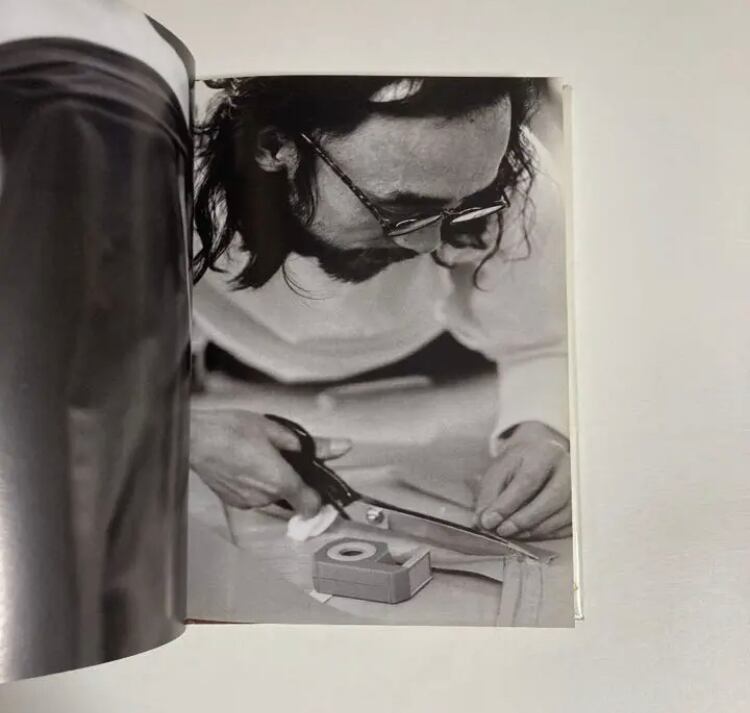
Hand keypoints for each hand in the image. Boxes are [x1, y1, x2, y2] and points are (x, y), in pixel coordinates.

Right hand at [190, 408, 351, 514]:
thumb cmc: (231, 430)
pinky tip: (247, 465)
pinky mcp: (233, 502)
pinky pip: (254, 497)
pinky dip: (256, 485)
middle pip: (292, 498)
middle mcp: (265, 498)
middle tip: (285, 457)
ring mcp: (247, 502)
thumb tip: (342, 446)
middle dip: (293, 481)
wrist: (194, 438)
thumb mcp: (276, 430)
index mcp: (281, 481)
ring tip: (261, 457)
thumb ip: (312, 444)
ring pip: (272, 497)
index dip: (319, 498)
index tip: (320, 487)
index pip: (311, 505)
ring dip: (273, 483)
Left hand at [474, 421, 571, 540]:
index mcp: (546, 453)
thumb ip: (489, 495)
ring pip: (562, 515)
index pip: (528, 480)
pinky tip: (528, 534)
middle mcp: (569, 469)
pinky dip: (547, 533)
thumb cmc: (519, 464)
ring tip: (512, 534)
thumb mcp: (499, 471)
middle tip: (502, 530)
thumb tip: (483, 522)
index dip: (508, 504)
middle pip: (552, 498)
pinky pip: (568, 525)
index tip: (490, 521)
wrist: (541, 455)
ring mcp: (580, 488)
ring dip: (534, 529)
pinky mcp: (582, 506)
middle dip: (524, 519)